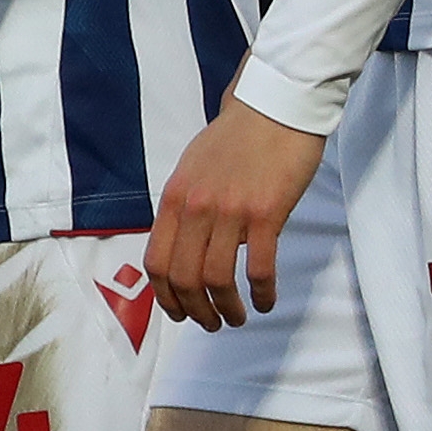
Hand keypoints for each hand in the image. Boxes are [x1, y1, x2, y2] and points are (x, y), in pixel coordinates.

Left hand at [147, 93, 327, 328]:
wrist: (275, 107)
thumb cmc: (236, 138)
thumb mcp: (193, 170)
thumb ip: (186, 208)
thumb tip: (185, 245)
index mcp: (174, 199)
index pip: (156, 262)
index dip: (166, 297)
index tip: (181, 313)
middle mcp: (196, 208)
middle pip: (184, 278)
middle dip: (196, 312)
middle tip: (212, 323)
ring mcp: (230, 211)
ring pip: (217, 279)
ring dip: (227, 308)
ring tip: (239, 317)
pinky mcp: (266, 213)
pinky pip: (259, 268)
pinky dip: (262, 293)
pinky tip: (267, 300)